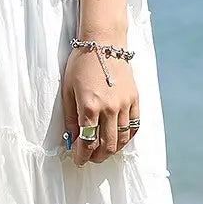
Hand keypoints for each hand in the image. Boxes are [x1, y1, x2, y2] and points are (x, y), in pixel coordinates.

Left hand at [61, 45, 139, 165]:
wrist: (103, 42)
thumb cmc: (81, 63)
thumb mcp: (67, 90)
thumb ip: (70, 117)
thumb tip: (71, 139)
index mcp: (89, 106)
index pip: (87, 141)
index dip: (81, 155)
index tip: (78, 160)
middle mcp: (109, 108)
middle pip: (106, 145)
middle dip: (96, 157)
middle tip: (90, 158)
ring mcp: (124, 104)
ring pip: (121, 139)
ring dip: (112, 150)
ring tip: (103, 152)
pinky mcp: (134, 99)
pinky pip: (134, 126)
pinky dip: (126, 137)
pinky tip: (119, 140)